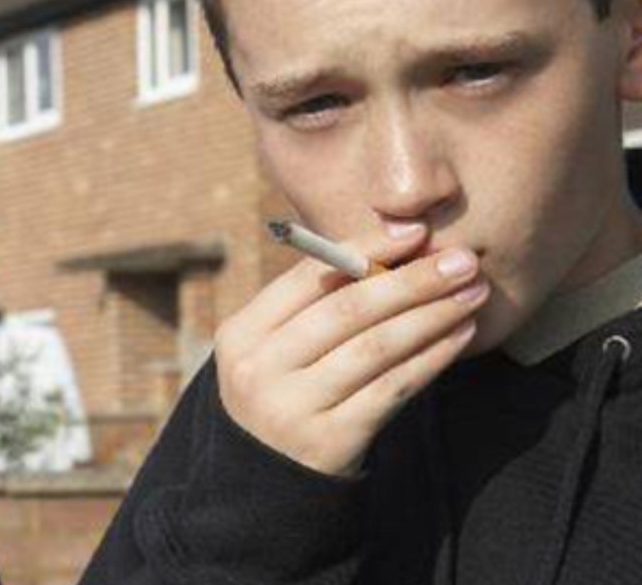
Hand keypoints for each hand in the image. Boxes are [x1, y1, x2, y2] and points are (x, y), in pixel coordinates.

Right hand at [214, 224, 488, 476]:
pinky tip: (458, 336)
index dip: (364, 248)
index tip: (416, 231)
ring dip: (431, 315)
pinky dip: (431, 358)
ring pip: (374, 348)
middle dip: (411, 279)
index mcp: (241, 334)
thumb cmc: (283, 393)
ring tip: (472, 294)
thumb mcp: (274, 349)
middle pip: (345, 309)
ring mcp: (292, 407)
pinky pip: (392, 389)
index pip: (307, 276)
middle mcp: (259, 369)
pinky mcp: (329, 441)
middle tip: (462, 259)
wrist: (264, 482)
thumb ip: (315, 304)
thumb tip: (394, 242)